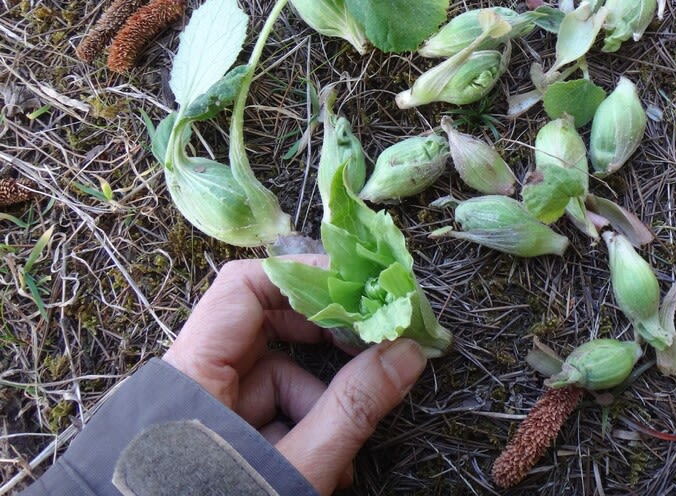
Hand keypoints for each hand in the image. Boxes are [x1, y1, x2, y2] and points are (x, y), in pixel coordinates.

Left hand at [163, 257, 425, 493]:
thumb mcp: (293, 468)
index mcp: (194, 372)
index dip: (303, 280)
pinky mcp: (216, 434)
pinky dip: (300, 428)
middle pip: (267, 329)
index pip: (245, 288)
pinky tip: (326, 467)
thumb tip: (409, 351)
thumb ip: (352, 408)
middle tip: (374, 350)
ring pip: (272, 376)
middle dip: (325, 346)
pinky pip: (265, 411)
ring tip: (345, 452)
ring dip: (317, 402)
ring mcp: (204, 407)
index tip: (361, 291)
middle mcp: (194, 377)